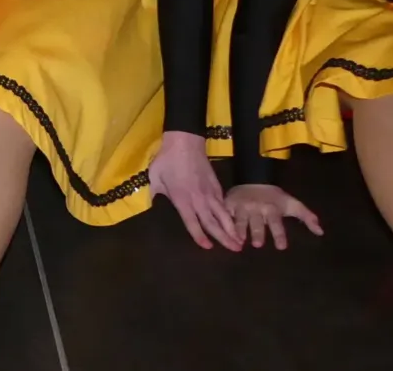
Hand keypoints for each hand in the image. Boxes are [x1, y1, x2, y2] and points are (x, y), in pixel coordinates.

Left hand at [149, 130, 241, 251]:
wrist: (185, 141)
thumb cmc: (167, 160)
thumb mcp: (154, 177)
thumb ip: (155, 194)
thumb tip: (152, 206)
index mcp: (182, 199)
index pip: (192, 223)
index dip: (200, 236)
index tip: (208, 247)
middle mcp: (198, 199)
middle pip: (213, 222)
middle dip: (224, 238)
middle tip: (235, 251)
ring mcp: (210, 192)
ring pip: (223, 214)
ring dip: (232, 229)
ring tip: (240, 242)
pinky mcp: (216, 185)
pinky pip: (224, 203)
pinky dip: (230, 214)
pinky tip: (235, 222)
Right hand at [225, 183, 322, 249]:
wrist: (254, 179)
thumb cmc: (275, 197)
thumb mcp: (292, 204)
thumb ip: (307, 217)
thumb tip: (321, 232)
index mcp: (272, 209)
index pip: (276, 223)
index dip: (279, 234)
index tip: (281, 247)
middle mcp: (257, 208)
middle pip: (257, 223)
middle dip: (258, 232)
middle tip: (258, 244)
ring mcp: (242, 206)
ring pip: (240, 219)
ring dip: (240, 230)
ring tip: (239, 240)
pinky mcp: (230, 204)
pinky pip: (226, 214)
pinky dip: (224, 222)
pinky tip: (223, 230)